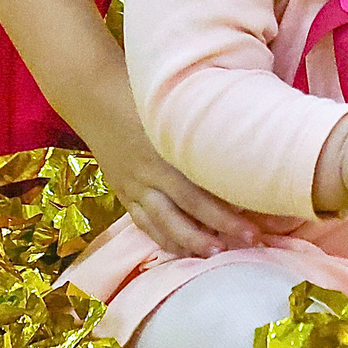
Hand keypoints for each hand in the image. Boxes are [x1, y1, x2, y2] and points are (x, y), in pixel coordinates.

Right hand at [84, 110, 263, 258]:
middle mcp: (149, 171)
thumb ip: (201, 123)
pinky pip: (143, 222)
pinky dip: (162, 238)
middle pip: (187, 207)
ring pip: (163, 222)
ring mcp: (133, 185)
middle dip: (219, 228)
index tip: (254, 222)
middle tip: (249, 241)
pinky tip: (182, 250)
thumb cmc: (140, 93)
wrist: (93, 95)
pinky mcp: (123, 192)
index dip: (227, 209)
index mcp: (165, 148)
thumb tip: (243, 138)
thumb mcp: (173, 103)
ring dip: (190, 241)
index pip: (201, 187)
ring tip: (216, 254)